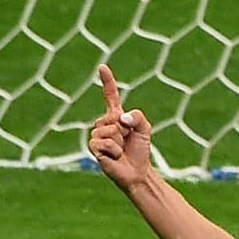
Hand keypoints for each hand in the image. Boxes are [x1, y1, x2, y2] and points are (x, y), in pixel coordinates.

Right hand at [87, 63, 155, 187]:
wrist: (138, 172)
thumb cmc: (140, 150)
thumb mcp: (145, 128)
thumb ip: (137, 116)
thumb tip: (120, 118)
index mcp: (116, 116)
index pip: (110, 95)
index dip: (107, 81)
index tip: (102, 67)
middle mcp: (104, 123)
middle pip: (112, 116)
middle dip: (124, 129)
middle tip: (127, 141)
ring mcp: (97, 135)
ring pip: (109, 130)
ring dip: (119, 141)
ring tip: (121, 150)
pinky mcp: (94, 148)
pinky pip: (105, 142)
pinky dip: (114, 149)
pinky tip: (115, 156)